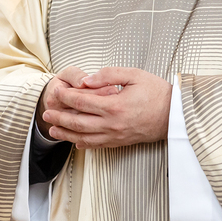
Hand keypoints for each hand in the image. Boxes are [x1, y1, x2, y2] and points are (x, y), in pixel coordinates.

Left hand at [42, 67, 172, 149]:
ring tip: (53, 129)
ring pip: (84, 137)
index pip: (82, 102)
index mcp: (114, 105)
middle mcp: (112, 123)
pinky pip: (97, 146)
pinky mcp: (120, 142)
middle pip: (78, 122)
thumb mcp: (134, 75)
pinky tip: (75, 141)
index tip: (57, 91)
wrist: (174, 115)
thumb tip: (86, 80)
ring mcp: (116, 135)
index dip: (66, 96)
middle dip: (59, 117)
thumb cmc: (157, 92)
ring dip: (66, 133)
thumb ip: (108, 75)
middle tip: (46, 113)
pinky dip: (83, 144)